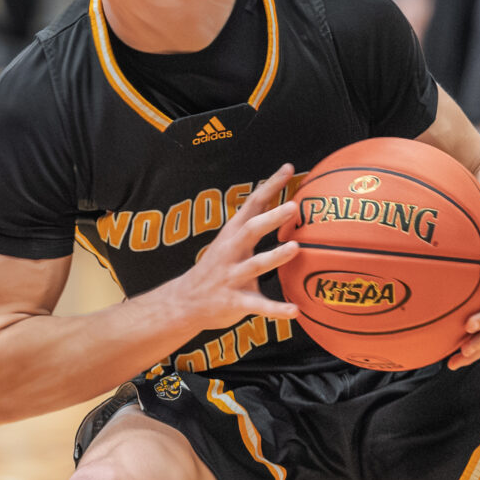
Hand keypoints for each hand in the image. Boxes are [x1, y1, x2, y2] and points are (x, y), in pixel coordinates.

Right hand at [174, 164, 299, 332]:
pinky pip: (257, 305)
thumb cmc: (216, 268)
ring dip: (274, 257)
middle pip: (250, 230)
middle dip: (271, 218)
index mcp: (232, 235)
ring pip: (255, 265)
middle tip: (293, 207)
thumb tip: (279, 200)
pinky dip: (276, 309)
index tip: (289, 168)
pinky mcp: (234, 301)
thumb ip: (252, 223)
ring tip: (295, 248)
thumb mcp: (229, 241)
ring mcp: (231, 277)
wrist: (185, 302)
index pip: (252, 204)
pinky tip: (295, 310)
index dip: (270, 186)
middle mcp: (231, 252)